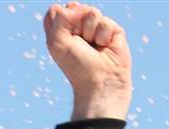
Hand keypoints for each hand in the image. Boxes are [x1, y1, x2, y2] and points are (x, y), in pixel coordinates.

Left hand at [44, 3, 132, 120]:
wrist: (99, 82)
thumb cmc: (76, 66)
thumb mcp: (56, 42)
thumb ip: (59, 18)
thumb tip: (76, 5)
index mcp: (61, 32)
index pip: (56, 11)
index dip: (60, 20)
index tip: (64, 38)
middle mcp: (78, 29)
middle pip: (74, 7)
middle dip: (75, 25)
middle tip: (79, 43)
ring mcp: (96, 28)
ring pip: (91, 12)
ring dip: (89, 31)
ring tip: (93, 46)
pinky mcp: (112, 31)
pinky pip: (106, 21)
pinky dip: (103, 36)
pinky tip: (104, 47)